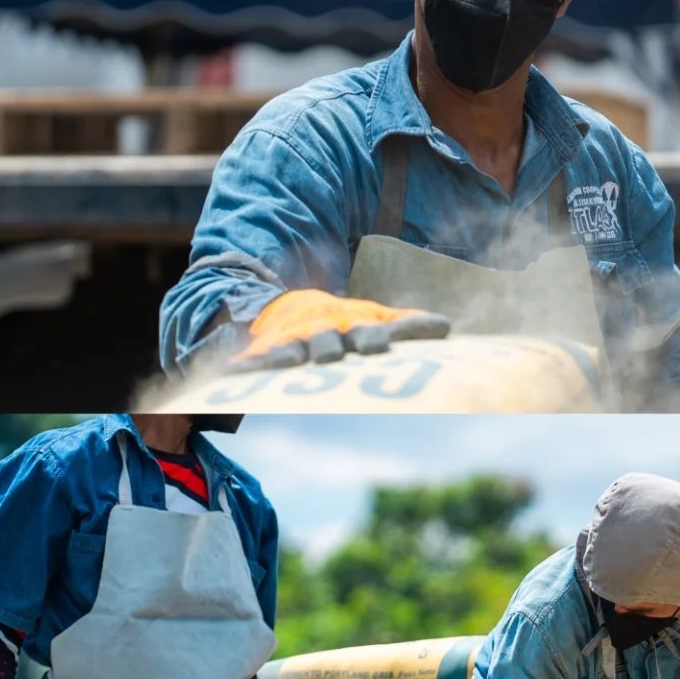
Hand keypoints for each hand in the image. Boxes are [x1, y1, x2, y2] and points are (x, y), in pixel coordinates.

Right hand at [227, 289, 450, 371]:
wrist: (291, 305)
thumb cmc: (345, 321)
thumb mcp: (375, 318)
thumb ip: (409, 325)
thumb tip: (448, 326)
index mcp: (352, 325)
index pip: (367, 333)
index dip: (373, 338)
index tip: (378, 346)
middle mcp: (322, 333)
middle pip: (325, 342)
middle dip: (328, 347)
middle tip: (331, 354)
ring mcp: (291, 343)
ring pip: (289, 352)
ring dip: (288, 356)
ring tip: (285, 362)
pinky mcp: (262, 353)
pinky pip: (250, 363)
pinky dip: (242, 368)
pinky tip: (231, 374)